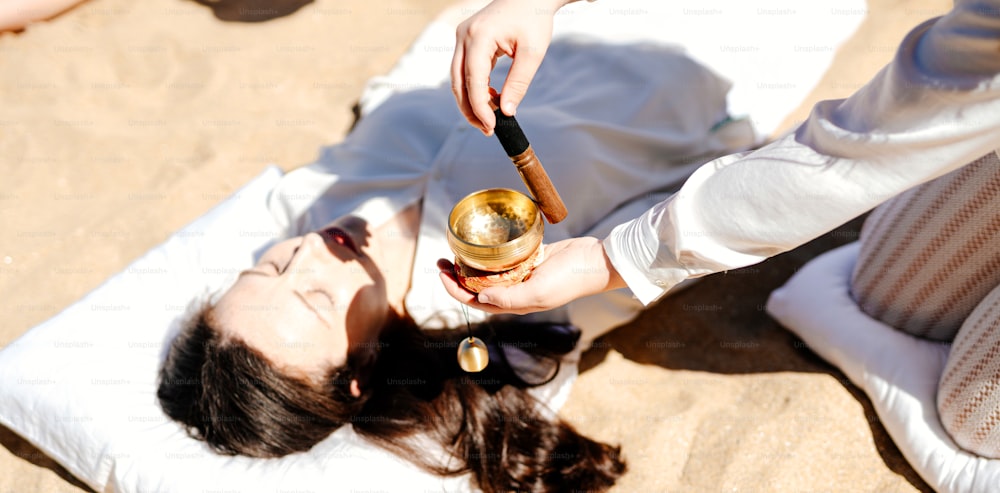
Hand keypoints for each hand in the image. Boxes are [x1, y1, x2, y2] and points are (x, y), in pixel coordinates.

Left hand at [437, 236, 626, 314]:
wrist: (594, 261)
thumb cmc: (568, 279)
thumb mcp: (537, 293)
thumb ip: (508, 298)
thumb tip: (479, 300)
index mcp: (515, 304)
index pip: (476, 302)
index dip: (455, 291)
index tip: (441, 275)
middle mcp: (516, 292)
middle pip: (478, 288)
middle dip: (457, 276)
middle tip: (441, 261)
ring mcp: (523, 276)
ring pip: (489, 273)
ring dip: (470, 264)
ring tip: (455, 251)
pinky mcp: (530, 260)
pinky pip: (505, 259)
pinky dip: (490, 253)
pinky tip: (482, 243)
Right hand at [450, 0, 567, 134]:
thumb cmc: (533, 19)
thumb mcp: (533, 52)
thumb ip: (519, 83)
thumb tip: (507, 112)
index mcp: (480, 36)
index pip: (473, 80)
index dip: (479, 107)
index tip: (491, 127)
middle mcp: (464, 36)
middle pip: (457, 82)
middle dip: (470, 109)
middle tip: (487, 129)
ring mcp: (462, 37)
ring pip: (457, 78)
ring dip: (470, 101)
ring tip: (489, 118)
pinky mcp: (465, 40)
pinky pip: (463, 69)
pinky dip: (473, 87)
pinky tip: (489, 99)